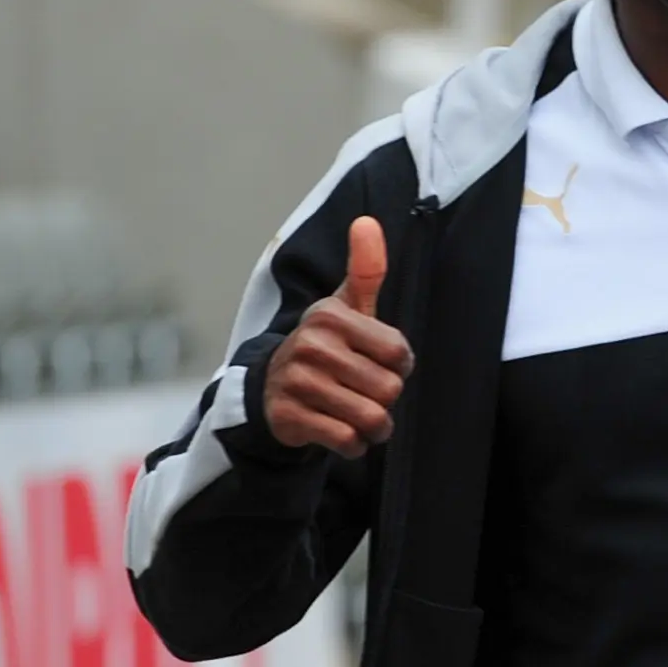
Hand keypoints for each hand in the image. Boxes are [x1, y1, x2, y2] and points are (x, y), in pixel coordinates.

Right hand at [263, 215, 412, 458]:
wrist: (269, 389)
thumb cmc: (323, 346)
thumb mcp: (345, 306)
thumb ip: (365, 269)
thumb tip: (367, 221)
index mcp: (331, 316)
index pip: (398, 352)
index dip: (398, 366)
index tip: (380, 364)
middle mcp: (312, 346)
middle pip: (388, 389)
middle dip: (385, 400)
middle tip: (365, 393)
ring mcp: (298, 382)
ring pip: (371, 418)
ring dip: (373, 427)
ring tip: (359, 416)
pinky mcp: (290, 417)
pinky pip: (347, 440)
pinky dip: (353, 444)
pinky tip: (341, 431)